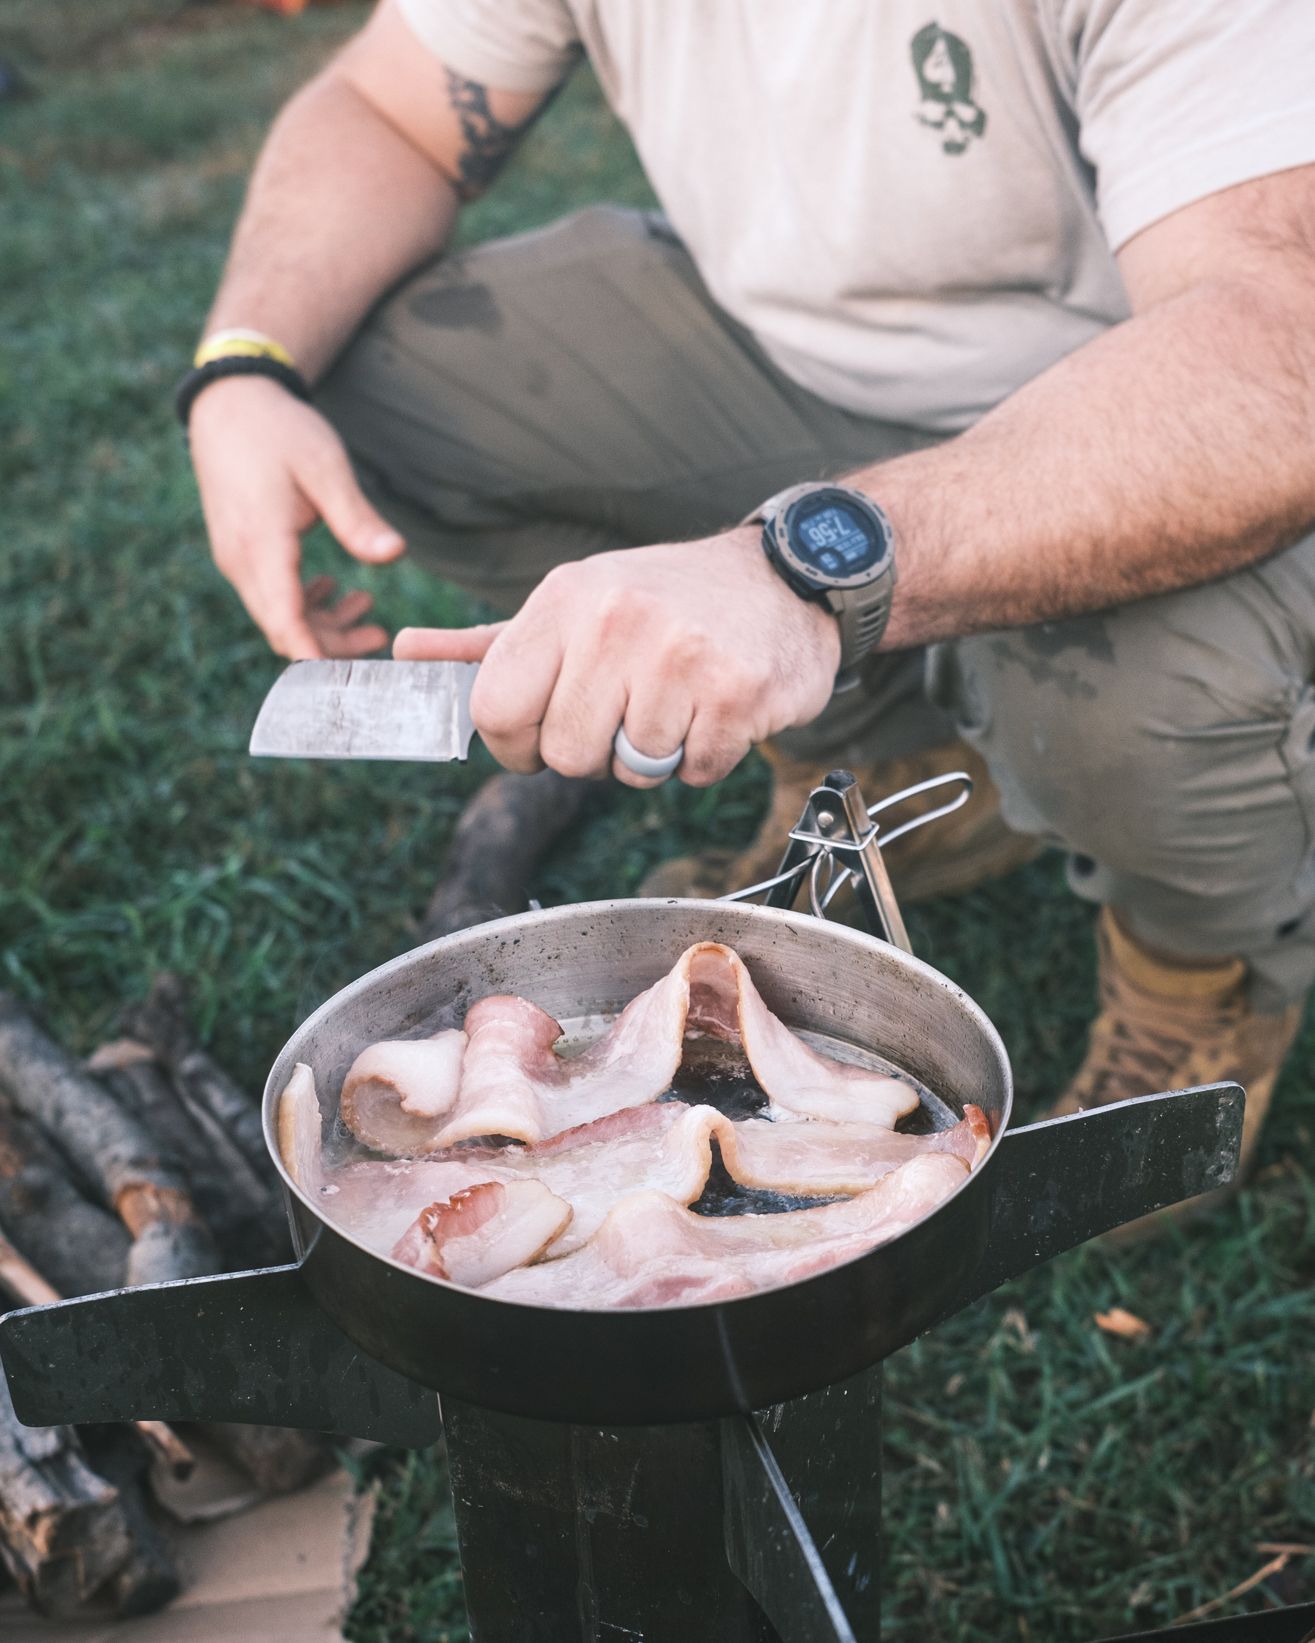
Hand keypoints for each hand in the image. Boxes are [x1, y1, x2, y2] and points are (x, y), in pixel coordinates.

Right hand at [189, 376, 404, 657]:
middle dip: (330, 645)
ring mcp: (237, 559)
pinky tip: (336, 590)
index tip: (351, 680)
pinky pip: (271, 596)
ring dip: (321, 624)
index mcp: (261, 544)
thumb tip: (394, 555)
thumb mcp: (326, 467)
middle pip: (283, 629)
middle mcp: (241, 560)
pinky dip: (304, 603)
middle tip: (381, 637)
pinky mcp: (241, 553)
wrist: (229, 403)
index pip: (284, 622)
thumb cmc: (279, 430)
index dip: (316, 657)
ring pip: (278, 616)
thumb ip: (357, 517)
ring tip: (369, 610)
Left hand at [394, 528, 840, 786]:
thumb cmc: (663, 600)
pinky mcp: (738, 693)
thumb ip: (490, 644)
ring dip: (657, 754)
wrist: (784, 575)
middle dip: (597, 751)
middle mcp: (616, 622)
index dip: (515, 746)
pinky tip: (718, 706)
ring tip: (680, 697)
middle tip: (630, 708)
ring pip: (634, 771)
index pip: (496, 710)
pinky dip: (707, 756)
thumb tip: (402, 652)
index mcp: (564, 601)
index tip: (543, 739)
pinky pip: (696, 772)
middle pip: (568, 756)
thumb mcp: (573, 605)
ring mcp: (681, 657)